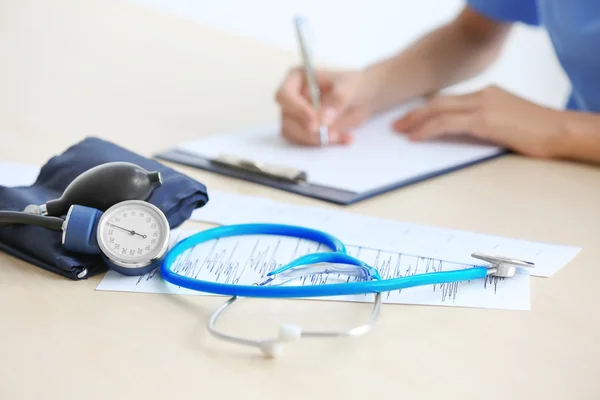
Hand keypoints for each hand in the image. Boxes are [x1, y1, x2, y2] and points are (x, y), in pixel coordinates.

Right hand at [274, 68, 372, 145]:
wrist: (363, 98)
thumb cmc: (353, 85)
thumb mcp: (350, 88)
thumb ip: (338, 100)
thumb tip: (323, 120)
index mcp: (297, 78)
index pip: (285, 95)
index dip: (298, 110)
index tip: (315, 122)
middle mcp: (291, 97)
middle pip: (287, 118)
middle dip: (308, 130)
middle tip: (332, 134)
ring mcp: (294, 115)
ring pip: (292, 133)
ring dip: (315, 139)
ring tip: (340, 136)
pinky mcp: (302, 130)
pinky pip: (303, 142)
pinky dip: (322, 144)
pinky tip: (342, 138)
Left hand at [392, 85, 566, 157]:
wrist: (560, 131)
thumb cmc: (537, 132)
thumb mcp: (505, 123)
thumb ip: (483, 124)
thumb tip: (462, 134)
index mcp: (487, 94)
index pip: (448, 100)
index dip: (426, 109)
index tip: (411, 118)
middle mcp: (482, 95)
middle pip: (438, 102)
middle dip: (415, 113)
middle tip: (397, 124)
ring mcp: (483, 106)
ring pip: (439, 110)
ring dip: (416, 120)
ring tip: (400, 130)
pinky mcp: (485, 120)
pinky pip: (447, 123)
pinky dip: (428, 129)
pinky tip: (416, 137)